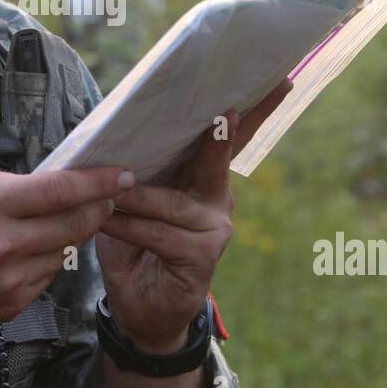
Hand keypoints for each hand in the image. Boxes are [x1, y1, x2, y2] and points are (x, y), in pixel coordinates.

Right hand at [0, 164, 133, 340]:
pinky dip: (41, 262)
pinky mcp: (10, 308)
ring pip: (62, 253)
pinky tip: (19, 255)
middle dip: (99, 208)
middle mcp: (2, 246)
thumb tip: (56, 184)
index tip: (122, 175)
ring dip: (65, 237)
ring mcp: (7, 282)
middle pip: (75, 224)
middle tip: (110, 196)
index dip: (98, 182)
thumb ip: (11, 185)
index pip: (60, 191)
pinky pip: (44, 278)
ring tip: (40, 227)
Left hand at [95, 79, 292, 352]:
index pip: (230, 136)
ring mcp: (214, 227)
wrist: (140, 308)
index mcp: (202, 176)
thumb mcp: (130, 198)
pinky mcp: (202, 256)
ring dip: (137, 197)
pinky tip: (108, 221)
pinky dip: (130, 227)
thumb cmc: (133, 244)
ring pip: (172, 201)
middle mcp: (217, 197)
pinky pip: (160, 234)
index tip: (278, 79)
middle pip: (219, 156)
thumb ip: (135, 167)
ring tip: (110, 192)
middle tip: (226, 111)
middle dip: (221, 133)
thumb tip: (118, 129)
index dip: (255, 107)